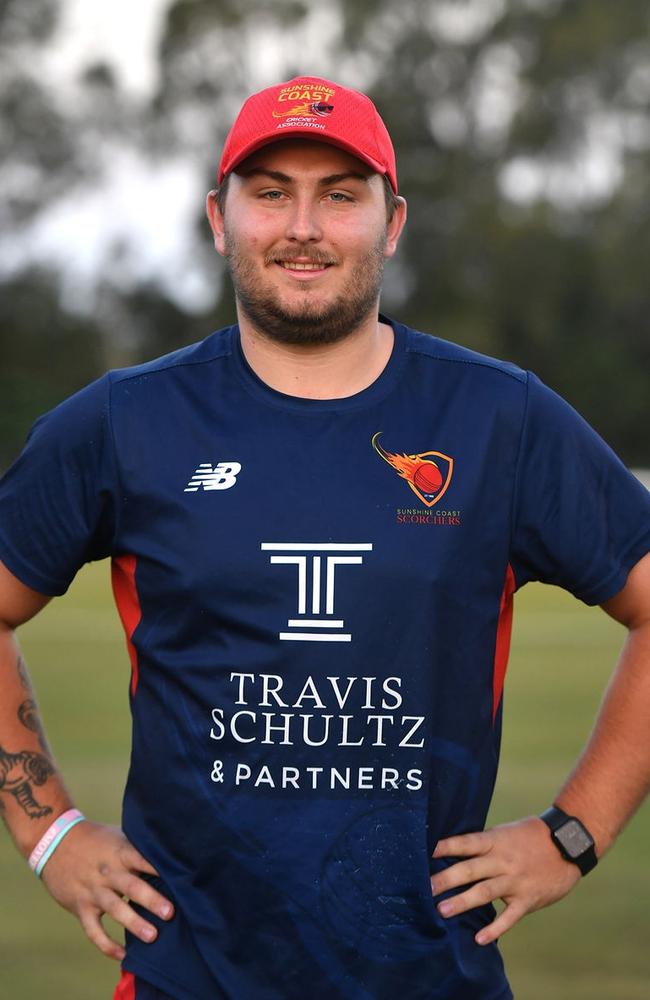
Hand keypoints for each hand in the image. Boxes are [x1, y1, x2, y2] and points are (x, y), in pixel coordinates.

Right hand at [40, 820, 173, 960]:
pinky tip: (123, 954)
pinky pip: (93, 930)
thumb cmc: (95, 839)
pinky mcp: (80, 907)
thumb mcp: (117, 837)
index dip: (158, 868)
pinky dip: (106, 944)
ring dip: (134, 923)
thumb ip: (138, 849)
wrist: (54, 842)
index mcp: (119, 852)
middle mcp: (107, 872)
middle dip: (151, 900)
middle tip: (170, 912)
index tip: (178, 878)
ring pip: (115, 909)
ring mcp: (93, 891)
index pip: (142, 859)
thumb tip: (169, 856)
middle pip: (131, 886)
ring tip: (152, 936)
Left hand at [431, 816, 580, 944]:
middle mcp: (503, 860)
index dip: (447, 847)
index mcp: (496, 841)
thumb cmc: (533, 836)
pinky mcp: (528, 899)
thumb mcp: (506, 832)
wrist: (568, 844)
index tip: (427, 852)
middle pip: (470, 869)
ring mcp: (515, 880)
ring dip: (462, 901)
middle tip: (425, 888)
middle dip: (446, 878)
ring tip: (441, 910)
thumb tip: (457, 848)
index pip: (467, 843)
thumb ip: (485, 842)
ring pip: (485, 892)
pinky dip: (495, 928)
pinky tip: (480, 938)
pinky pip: (509, 916)